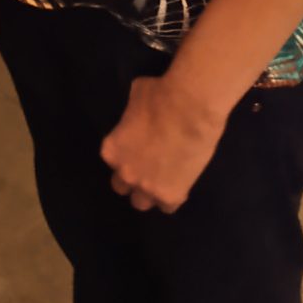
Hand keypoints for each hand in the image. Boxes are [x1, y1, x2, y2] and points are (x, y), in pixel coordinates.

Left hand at [100, 74, 228, 213]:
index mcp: (111, 150)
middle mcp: (125, 173)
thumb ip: (132, 114)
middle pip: (122, 187)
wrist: (190, 109)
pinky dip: (172, 198)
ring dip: (150, 193)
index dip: (126, 156)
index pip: (112, 162)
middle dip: (133, 178)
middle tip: (148, 167)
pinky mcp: (171, 195)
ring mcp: (147, 187)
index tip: (137, 150)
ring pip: (142, 203)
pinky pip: (167, 207)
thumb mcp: (135, 98)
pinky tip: (180, 185)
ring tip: (163, 181)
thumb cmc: (160, 95)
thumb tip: (139, 112)